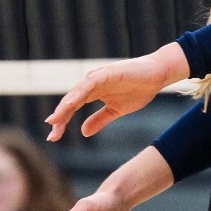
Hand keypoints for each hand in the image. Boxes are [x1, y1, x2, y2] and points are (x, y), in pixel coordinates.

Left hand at [46, 45, 188, 140]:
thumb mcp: (117, 110)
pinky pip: (90, 83)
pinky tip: (71, 103)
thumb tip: (83, 132)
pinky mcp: (108, 73)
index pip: (72, 108)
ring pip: (77, 93)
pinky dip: (79, 93)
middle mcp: (91, 84)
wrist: (158, 74)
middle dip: (60, 118)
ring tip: (55, 120)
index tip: (54, 137)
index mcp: (92, 93)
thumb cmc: (138, 89)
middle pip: (70, 102)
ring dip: (65, 106)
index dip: (63, 121)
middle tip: (52, 135)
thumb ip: (100, 119)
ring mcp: (98, 77)